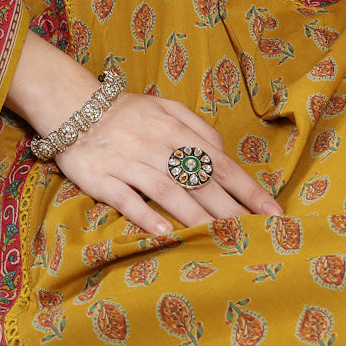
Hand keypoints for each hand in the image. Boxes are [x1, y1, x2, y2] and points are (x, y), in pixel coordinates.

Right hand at [56, 91, 282, 236]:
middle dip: (231, 210)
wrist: (72, 105)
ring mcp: (129, 162)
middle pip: (199, 181)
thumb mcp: (165, 107)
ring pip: (168, 191)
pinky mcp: (102, 178)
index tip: (272, 212)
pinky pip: (127, 199)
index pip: (220, 162)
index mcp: (175, 129)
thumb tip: (222, 155)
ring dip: (196, 216)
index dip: (247, 189)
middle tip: (256, 236)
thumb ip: (197, 129)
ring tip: (220, 240)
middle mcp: (156, 146)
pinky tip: (167, 233)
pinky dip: (147, 216)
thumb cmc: (126, 111)